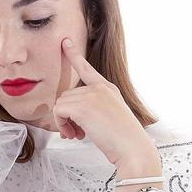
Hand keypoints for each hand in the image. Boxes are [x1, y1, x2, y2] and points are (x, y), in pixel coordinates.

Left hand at [52, 37, 160, 168]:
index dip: (74, 55)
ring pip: (61, 104)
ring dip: (64, 122)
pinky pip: (58, 111)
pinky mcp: (82, 106)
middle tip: (76, 132)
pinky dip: (61, 125)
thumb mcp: (111, 116)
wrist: (133, 148)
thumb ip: (94, 109)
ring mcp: (91, 95)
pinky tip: (73, 134)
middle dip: (68, 116)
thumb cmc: (124, 140)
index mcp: (108, 88)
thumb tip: (69, 113)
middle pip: (67, 96)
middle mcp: (100, 88)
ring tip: (77, 135)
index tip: (65, 42)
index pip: (87, 69)